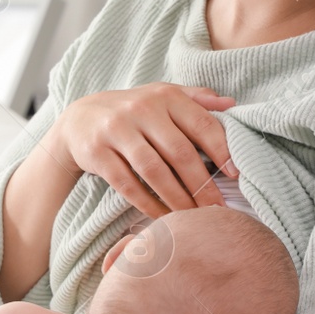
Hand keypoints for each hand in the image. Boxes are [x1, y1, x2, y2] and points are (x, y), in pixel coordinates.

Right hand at [52, 83, 236, 218]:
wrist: (79, 118)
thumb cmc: (133, 110)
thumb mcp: (162, 95)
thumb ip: (196, 98)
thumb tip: (231, 104)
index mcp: (164, 96)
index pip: (200, 123)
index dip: (221, 150)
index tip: (235, 175)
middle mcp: (140, 110)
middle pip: (179, 152)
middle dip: (202, 185)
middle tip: (217, 209)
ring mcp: (116, 130)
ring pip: (154, 171)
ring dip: (177, 199)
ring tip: (193, 218)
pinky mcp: (97, 152)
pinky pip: (128, 185)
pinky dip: (148, 204)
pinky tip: (163, 217)